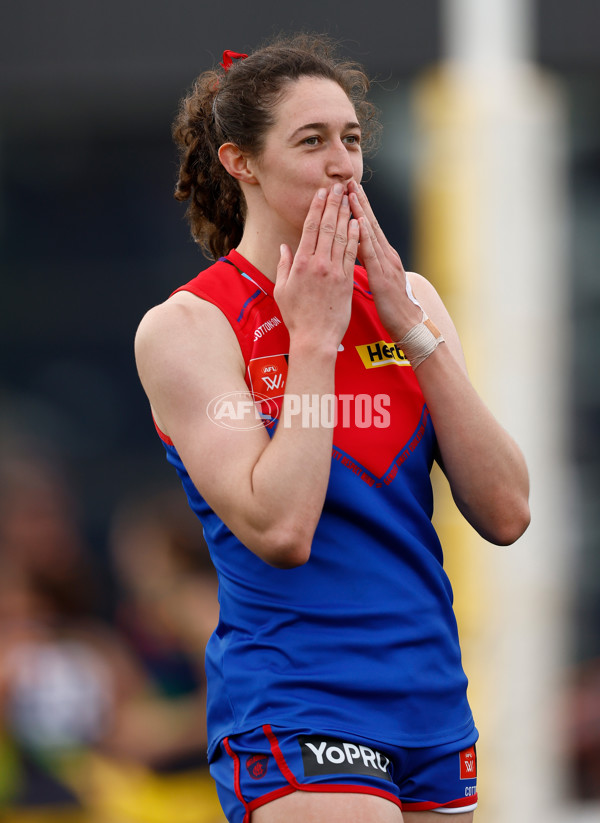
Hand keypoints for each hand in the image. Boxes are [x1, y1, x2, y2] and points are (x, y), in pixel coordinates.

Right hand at [274, 184, 358, 349]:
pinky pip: (351, 253)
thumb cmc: (297, 317)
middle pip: (327, 227)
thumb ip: (284, 266)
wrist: (315, 338)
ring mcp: (333, 271)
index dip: (316, 208)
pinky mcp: (346, 280)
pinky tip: (358, 222)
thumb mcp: (282, 290)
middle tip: (338, 187)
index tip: (321, 193)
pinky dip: (355, 236)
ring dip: (346, 214)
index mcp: (300, 264)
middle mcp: (317, 264)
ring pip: (341, 236)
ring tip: (349, 198)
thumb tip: (284, 247)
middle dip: (333, 204)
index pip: (310, 228)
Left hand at [348, 180, 420, 339]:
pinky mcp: (382, 276)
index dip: (359, 208)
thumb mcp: (380, 281)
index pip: (368, 227)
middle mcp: (386, 255)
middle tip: (348, 180)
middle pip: (370, 223)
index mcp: (383, 256)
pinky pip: (371, 253)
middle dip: (359, 201)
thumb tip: (357, 254)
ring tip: (350, 192)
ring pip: (370, 233)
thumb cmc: (392, 307)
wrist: (408, 325)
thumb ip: (370, 266)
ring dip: (360, 211)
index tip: (348, 189)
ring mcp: (386, 264)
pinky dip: (364, 236)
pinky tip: (357, 223)